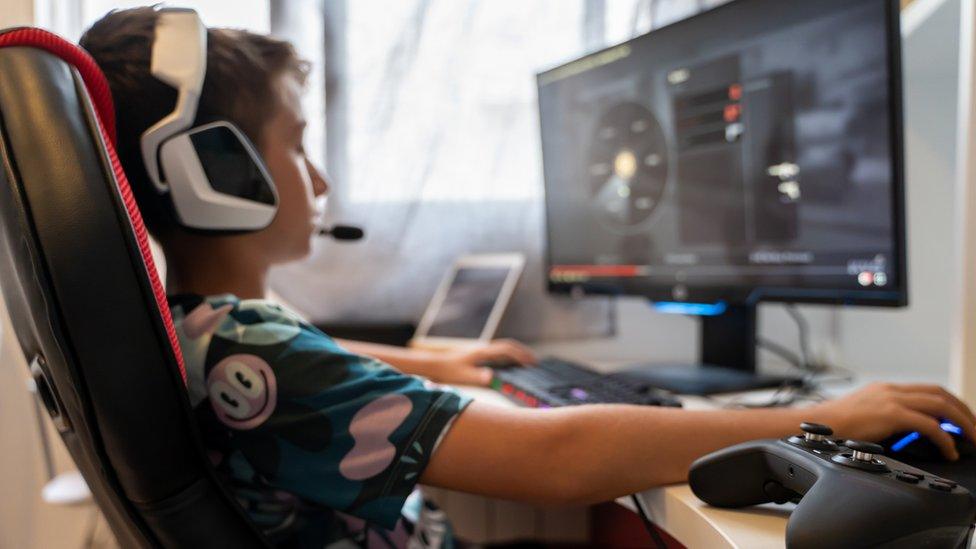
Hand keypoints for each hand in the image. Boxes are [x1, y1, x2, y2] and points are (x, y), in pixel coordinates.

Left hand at [431, 339, 537, 386]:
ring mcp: (481, 350)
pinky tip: (510, 364)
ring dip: (516, 352)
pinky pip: (498, 352)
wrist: (436, 364)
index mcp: (483, 352)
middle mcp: (483, 348)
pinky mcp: (478, 354)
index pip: (506, 350)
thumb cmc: (449, 370)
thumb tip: (491, 377)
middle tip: (535, 361)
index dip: (520, 355)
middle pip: (508, 345)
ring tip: (526, 361)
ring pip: (503, 347)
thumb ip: (478, 377)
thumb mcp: (463, 376)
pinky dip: (508, 355)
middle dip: (522, 351)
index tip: (531, 361)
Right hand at [809, 382, 975, 459]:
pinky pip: (929, 425)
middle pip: (941, 394)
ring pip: (941, 405)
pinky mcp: (890, 413)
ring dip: (962, 424)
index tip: (963, 421)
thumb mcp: (863, 417)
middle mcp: (891, 390)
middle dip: (964, 413)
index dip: (952, 404)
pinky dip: (945, 439)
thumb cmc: (832, 427)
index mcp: (885, 389)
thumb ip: (886, 420)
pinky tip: (949, 451)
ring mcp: (891, 399)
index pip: (929, 390)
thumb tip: (907, 436)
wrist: (813, 426)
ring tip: (972, 440)